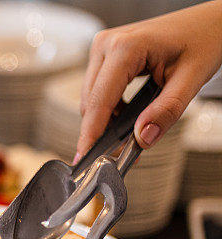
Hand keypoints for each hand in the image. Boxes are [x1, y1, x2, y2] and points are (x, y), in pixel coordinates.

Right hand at [77, 1, 221, 160]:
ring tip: (130, 132)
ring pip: (91, 98)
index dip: (92, 133)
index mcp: (125, 47)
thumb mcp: (191, 79)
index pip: (99, 100)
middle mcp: (107, 44)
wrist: (208, 23)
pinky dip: (109, 107)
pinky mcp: (105, 54)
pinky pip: (97, 89)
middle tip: (121, 152)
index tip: (86, 158)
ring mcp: (103, 47)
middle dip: (102, 129)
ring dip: (106, 118)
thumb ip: (166, 111)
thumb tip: (142, 138)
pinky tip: (127, 115)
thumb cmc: (203, 40)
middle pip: (90, 102)